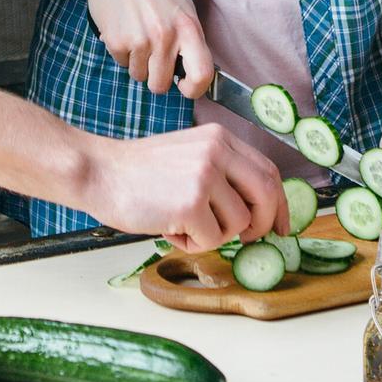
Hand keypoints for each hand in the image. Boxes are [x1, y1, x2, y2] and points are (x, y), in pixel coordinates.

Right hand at [80, 0, 213, 98]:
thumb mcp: (182, 6)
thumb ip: (189, 39)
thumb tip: (193, 75)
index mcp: (189, 27)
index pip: (202, 74)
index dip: (194, 89)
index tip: (183, 86)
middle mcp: (167, 36)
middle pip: (161, 85)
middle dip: (155, 77)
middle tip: (152, 56)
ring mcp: (140, 39)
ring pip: (139, 76)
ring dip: (137, 61)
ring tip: (136, 32)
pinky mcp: (117, 40)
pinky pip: (121, 63)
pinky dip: (121, 51)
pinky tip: (123, 27)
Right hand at [85, 124, 289, 252]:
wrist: (100, 172)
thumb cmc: (140, 172)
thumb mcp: (188, 155)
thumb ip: (222, 173)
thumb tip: (255, 211)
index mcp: (220, 138)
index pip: (268, 170)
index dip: (280, 203)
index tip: (281, 226)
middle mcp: (218, 151)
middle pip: (268, 195)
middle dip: (264, 225)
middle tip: (249, 239)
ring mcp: (206, 175)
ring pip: (239, 224)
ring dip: (214, 235)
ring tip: (182, 222)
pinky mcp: (192, 202)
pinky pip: (212, 239)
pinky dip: (192, 243)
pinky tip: (169, 226)